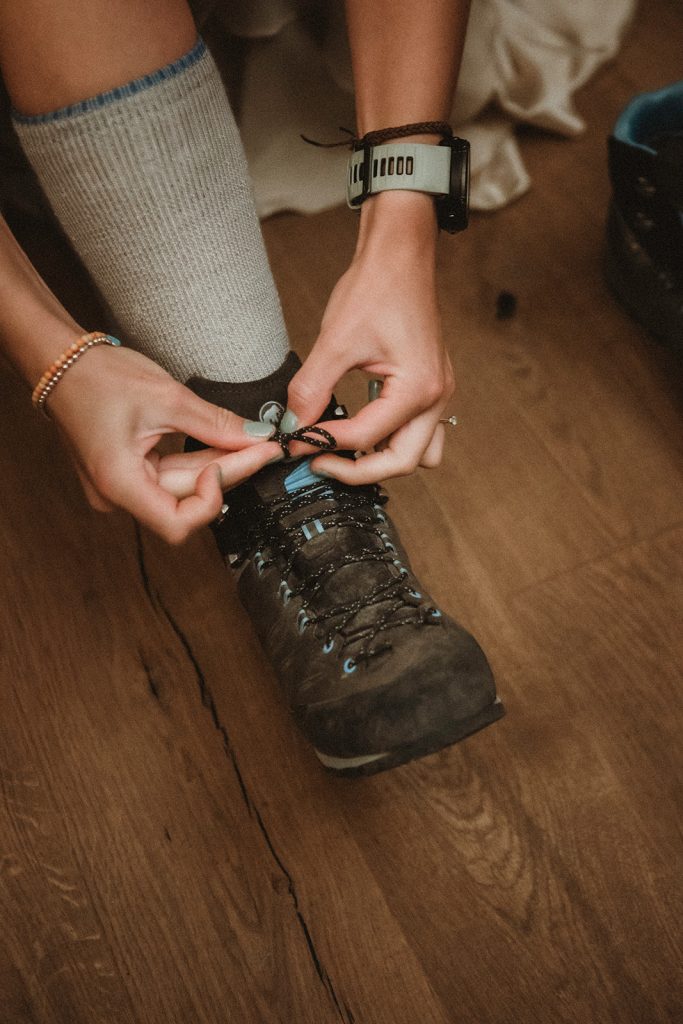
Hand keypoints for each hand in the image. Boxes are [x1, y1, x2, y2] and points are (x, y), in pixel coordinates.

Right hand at [47, 345, 281, 543]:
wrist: (61, 362)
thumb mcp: (166, 397)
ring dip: (217, 467)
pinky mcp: (127, 476)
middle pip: (185, 501)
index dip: (212, 500)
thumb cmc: (98, 377)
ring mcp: (120, 487)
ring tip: (253, 443)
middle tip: (266, 448)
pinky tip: (225, 445)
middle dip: (228, 472)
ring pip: (182, 488)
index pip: (178, 524)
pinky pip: (170, 476)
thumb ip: (215, 424)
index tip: (236, 462)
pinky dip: (197, 461)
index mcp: (118, 483)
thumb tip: (256, 438)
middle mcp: (116, 495)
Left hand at [285, 191, 453, 483]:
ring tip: (343, 450)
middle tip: (319, 463)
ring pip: (419, 453)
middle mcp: (436, 397)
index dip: (325, 445)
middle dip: (359, 471)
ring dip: (383, 460)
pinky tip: (360, 427)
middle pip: (403, 462)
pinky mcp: (430, 386)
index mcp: (418, 388)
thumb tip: (293, 426)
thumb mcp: (336, 341)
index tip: (295, 445)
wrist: (400, 254)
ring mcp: (438, 393)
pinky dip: (392, 440)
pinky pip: (419, 432)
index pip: (367, 437)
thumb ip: (311, 389)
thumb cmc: (377, 287)